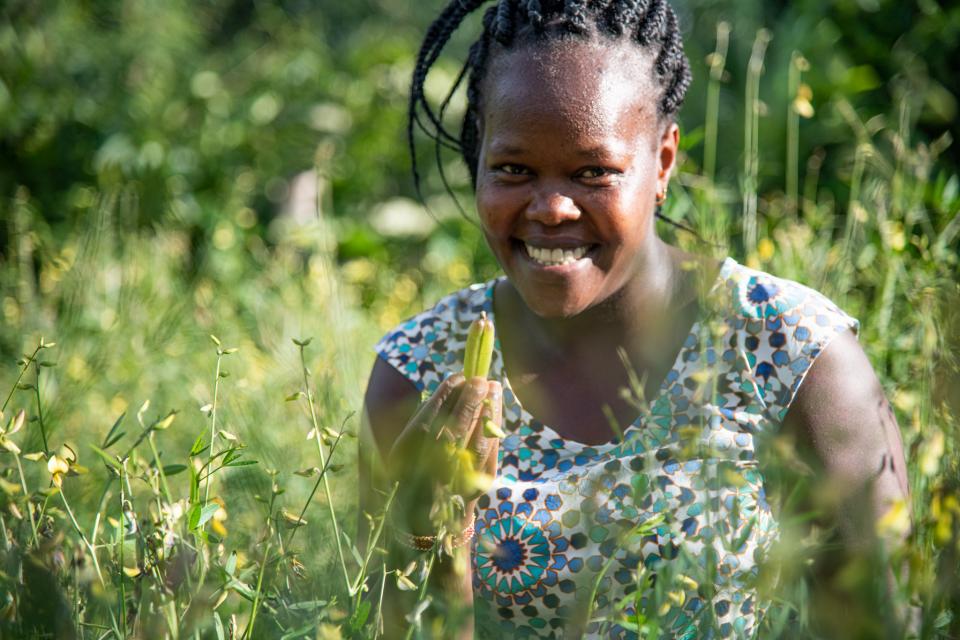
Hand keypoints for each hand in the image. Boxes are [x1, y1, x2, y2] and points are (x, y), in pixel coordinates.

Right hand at [386, 374, 501, 532]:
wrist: (430, 517)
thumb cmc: (414, 471)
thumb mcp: (407, 449)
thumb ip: (424, 420)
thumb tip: (452, 387)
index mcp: (410, 462)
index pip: (429, 421)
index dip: (445, 397)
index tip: (457, 377)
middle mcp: (434, 472)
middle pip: (456, 431)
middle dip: (470, 402)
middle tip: (479, 379)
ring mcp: (460, 480)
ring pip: (479, 440)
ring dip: (488, 411)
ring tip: (493, 387)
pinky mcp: (481, 483)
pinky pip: (490, 449)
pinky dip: (494, 426)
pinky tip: (496, 407)